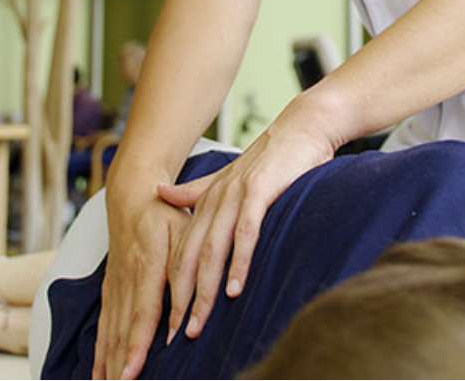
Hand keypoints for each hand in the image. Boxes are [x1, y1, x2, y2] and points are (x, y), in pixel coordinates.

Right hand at [93, 188, 189, 379]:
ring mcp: (114, 286)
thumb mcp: (184, 231)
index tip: (132, 373)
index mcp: (148, 266)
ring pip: (110, 332)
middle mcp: (126, 280)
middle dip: (119, 365)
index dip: (137, 346)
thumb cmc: (165, 215)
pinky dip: (99, 352)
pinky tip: (98, 375)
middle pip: (122, 331)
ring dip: (107, 363)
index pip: (143, 314)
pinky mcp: (109, 290)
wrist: (131, 196)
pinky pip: (102, 326)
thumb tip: (190, 306)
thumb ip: (188, 267)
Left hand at [158, 112, 336, 343]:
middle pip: (189, 257)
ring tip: (198, 322)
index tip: (167, 322)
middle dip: (181, 299)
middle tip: (176, 335)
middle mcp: (215, 199)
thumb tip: (161, 195)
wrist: (303, 127)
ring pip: (212, 250)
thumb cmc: (271, 158)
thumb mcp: (228, 176)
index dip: (172, 288)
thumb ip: (195, 191)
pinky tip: (235, 289)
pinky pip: (245, 233)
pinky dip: (239, 262)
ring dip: (204, 289)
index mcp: (206, 200)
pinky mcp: (261, 192)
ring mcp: (237, 196)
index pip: (181, 251)